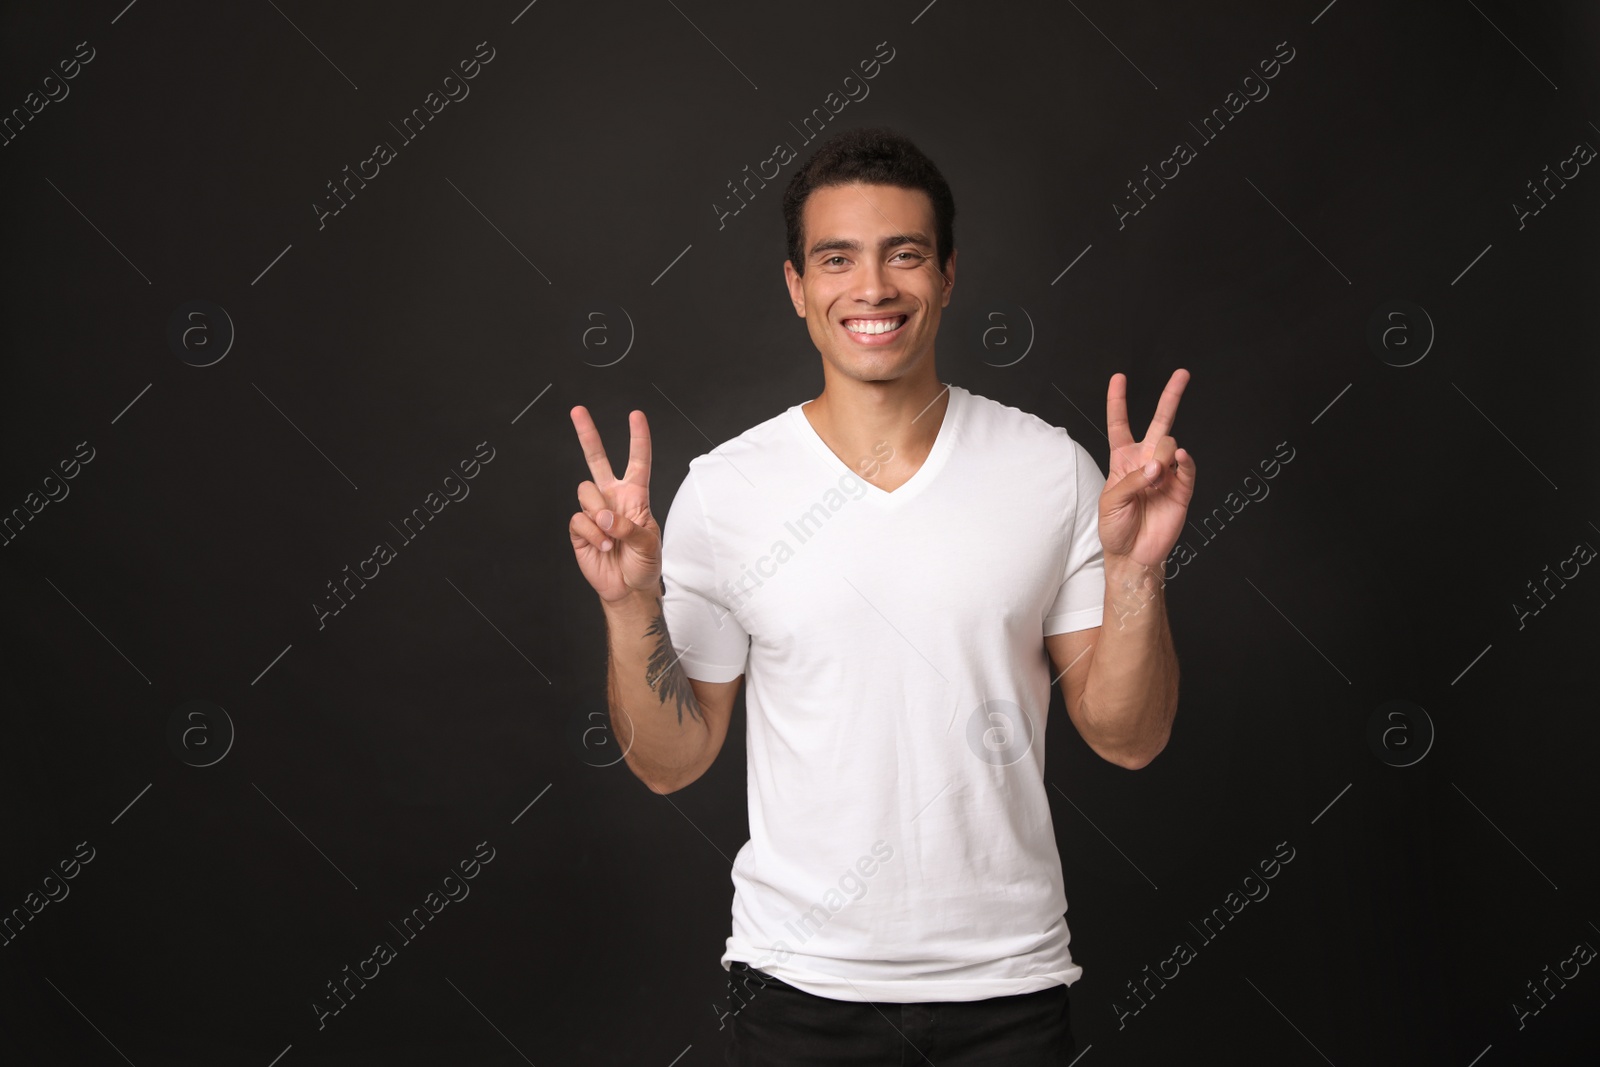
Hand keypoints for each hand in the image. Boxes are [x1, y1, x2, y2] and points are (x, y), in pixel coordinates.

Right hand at [569, 406, 661, 603]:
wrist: (628, 588)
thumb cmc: (644, 564)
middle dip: (587, 434)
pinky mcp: (580, 529)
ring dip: (600, 515)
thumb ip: (629, 527)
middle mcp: (612, 498)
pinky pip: (579, 519)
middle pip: (597, 460)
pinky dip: (592, 534)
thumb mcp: (650, 545)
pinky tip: (602, 546)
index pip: (638, 462)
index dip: (638, 439)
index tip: (636, 416)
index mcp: (635, 496)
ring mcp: (594, 512)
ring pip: (586, 492)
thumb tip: (605, 517)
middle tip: (578, 411)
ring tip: (611, 537)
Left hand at [1098, 369, 1196, 568]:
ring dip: (1160, 456)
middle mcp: (1147, 461)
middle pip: (1160, 422)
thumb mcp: (1111, 501)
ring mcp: (1166, 472)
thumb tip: (1157, 466)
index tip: (1119, 378)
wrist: (1132, 555)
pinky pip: (1187, 467)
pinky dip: (1183, 461)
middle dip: (1171, 396)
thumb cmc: (1115, 527)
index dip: (1118, 401)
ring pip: (1169, 444)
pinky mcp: (1182, 488)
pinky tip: (1178, 459)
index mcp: (1123, 460)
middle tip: (1182, 374)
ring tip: (1153, 479)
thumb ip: (1132, 480)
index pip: (1120, 424)